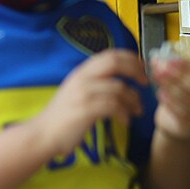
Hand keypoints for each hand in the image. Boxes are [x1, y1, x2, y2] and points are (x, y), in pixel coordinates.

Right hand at [30, 49, 147, 156]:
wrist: (43, 133)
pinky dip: (124, 114)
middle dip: (135, 71)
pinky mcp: (86, 110)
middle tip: (145, 83)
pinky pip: (114, 106)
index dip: (130, 58)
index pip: (109, 55)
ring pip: (118, 88)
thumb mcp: (76, 92)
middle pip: (115, 63)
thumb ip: (94, 83)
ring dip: (133, 99)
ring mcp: (83, 93)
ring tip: (137, 110)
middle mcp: (82, 78)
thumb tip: (118, 80)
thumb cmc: (63, 116)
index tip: (142, 67)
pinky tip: (126, 121)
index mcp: (81, 72)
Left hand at [150, 56, 189, 141]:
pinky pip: (182, 114)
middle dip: (180, 75)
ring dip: (171, 86)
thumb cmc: (182, 94)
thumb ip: (175, 68)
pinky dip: (170, 102)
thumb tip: (159, 60)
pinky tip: (161, 93)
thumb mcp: (183, 78)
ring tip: (158, 77)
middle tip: (162, 68)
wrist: (176, 121)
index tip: (171, 61)